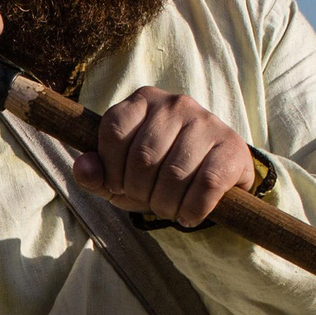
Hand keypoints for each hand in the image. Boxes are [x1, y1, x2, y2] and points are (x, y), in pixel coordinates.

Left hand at [74, 86, 257, 227]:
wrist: (213, 177)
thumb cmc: (157, 175)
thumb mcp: (120, 176)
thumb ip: (95, 174)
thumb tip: (83, 168)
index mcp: (143, 101)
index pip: (113, 130)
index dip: (112, 168)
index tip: (121, 184)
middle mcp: (175, 104)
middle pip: (143, 157)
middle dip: (140, 191)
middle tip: (148, 200)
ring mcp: (206, 121)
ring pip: (174, 173)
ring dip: (166, 205)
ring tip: (169, 207)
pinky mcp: (231, 147)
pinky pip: (207, 185)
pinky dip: (193, 210)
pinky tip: (190, 213)